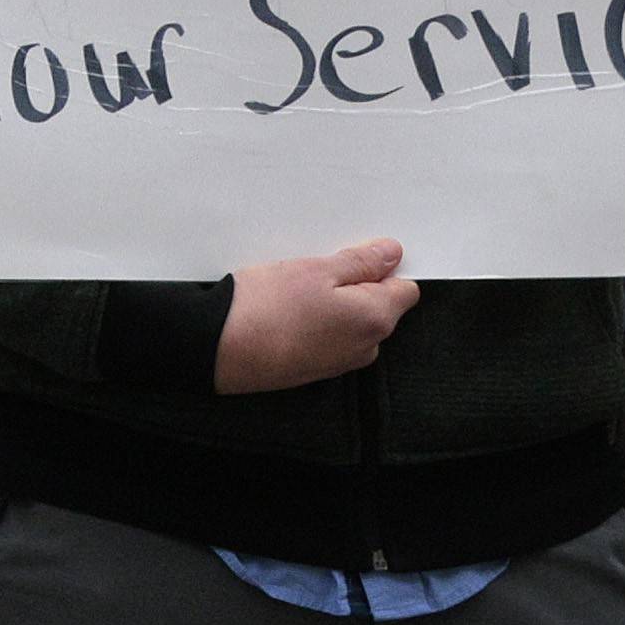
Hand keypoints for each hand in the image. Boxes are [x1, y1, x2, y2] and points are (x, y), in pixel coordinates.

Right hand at [221, 238, 423, 391]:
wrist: (220, 348)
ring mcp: (341, 362)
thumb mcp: (314, 270)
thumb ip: (360, 263)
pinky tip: (285, 312)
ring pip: (350, 321)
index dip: (381, 267)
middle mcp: (367, 346)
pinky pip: (329, 337)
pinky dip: (314, 322)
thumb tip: (391, 254)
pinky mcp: (316, 369)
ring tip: (292, 291)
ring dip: (331, 304)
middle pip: (377, 305)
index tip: (352, 256)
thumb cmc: (266, 308)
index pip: (404, 288)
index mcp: (375, 319)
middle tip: (313, 270)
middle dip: (353, 285)